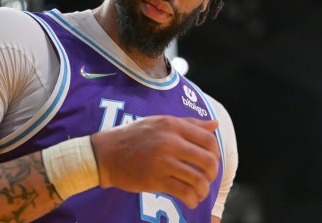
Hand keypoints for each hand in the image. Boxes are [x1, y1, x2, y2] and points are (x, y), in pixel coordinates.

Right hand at [90, 115, 219, 207]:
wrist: (105, 153)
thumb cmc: (134, 136)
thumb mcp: (159, 122)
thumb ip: (188, 123)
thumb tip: (215, 125)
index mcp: (172, 125)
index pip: (208, 139)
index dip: (216, 153)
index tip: (211, 161)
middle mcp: (169, 141)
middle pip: (208, 160)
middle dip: (212, 174)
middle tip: (207, 178)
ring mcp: (162, 161)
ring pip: (198, 180)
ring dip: (204, 190)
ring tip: (199, 192)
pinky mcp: (155, 180)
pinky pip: (184, 192)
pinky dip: (192, 199)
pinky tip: (190, 200)